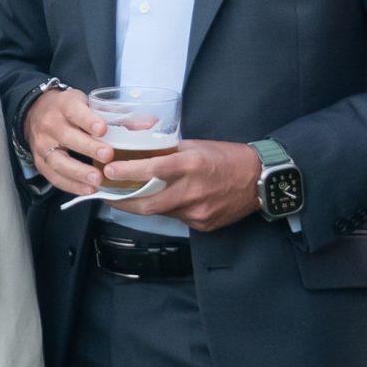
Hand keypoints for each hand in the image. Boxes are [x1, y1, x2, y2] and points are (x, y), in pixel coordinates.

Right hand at [25, 86, 111, 197]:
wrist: (36, 113)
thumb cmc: (70, 110)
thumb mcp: (88, 102)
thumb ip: (113, 113)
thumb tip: (145, 125)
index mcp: (64, 105)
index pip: (74, 111)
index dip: (88, 120)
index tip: (102, 129)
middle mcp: (50, 124)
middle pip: (67, 137)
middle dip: (88, 148)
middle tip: (107, 155)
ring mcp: (42, 145)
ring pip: (58, 160)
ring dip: (79, 172)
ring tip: (97, 179)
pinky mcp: (40, 163)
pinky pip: (54, 177)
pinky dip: (71, 185)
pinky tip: (87, 189)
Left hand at [106, 138, 262, 230]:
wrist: (260, 179)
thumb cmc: (227, 157)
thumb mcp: (196, 145)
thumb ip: (168, 149)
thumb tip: (138, 142)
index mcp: (191, 164)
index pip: (153, 169)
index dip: (128, 172)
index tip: (109, 171)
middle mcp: (193, 190)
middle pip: (148, 204)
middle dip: (123, 202)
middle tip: (106, 195)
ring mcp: (198, 211)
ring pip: (160, 212)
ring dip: (141, 206)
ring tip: (127, 198)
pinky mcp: (203, 224)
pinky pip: (176, 218)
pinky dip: (166, 210)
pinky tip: (163, 203)